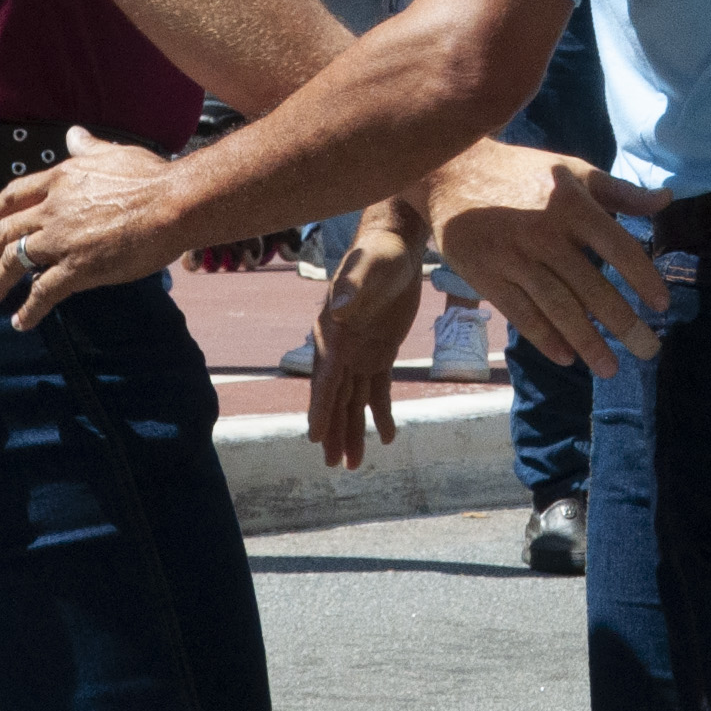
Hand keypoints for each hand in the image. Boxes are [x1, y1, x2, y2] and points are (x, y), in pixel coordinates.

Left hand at [0, 128, 184, 324]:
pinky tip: (19, 321)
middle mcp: (53, 209)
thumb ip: (88, 147)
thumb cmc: (150, 177)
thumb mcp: (114, 153)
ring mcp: (62, 240)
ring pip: (15, 262)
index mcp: (61, 180)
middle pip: (7, 232)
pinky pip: (43, 292)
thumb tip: (74, 133)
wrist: (172, 204)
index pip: (16, 195)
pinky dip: (28, 309)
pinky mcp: (77, 268)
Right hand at [307, 222, 429, 469]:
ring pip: (353, 401)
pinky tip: (385, 437)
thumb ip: (354, 290)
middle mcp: (341, 348)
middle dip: (334, 431)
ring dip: (353, 430)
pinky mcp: (379, 353)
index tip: (315, 437)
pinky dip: (379, 413)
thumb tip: (339, 310)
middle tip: (334, 465)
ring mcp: (359, 353)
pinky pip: (376, 390)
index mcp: (332, 333)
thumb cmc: (379, 254)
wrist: (396, 246)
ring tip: (353, 465)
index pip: (325, 378)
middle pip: (335, 398)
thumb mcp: (369, 270)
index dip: (321, 408)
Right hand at [425, 141, 675, 375]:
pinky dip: (543, 337)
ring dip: (587, 341)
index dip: (643, 277)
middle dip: (622, 323)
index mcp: (572, 206)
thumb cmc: (521, 172)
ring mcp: (514, 258)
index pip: (617, 247)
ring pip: (557, 307)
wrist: (453, 172)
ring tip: (610, 368)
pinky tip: (566, 356)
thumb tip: (666, 201)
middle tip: (648, 350)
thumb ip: (620, 192)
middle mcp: (545, 234)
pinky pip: (520, 313)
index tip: (663, 304)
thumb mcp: (573, 170)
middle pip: (591, 287)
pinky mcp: (487, 275)